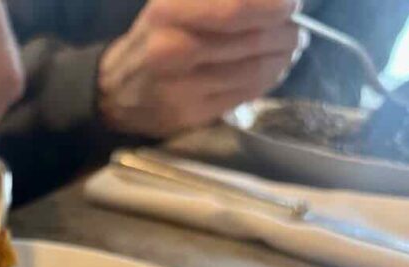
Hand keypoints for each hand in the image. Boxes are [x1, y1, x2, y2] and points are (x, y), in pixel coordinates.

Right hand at [98, 0, 304, 136]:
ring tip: (288, 48)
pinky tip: (272, 69)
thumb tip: (280, 1)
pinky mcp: (192, 114)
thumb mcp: (175, 3)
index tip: (290, 6)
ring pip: (256, 69)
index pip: (238, 9)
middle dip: (286, 32)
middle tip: (295, 29)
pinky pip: (247, 93)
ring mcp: (182, 86)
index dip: (275, 7)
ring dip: (283, 57)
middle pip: (254, 39)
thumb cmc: (153, 37)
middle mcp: (173, 49)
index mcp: (168, 12)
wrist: (113, 92)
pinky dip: (269, 79)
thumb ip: (221, 0)